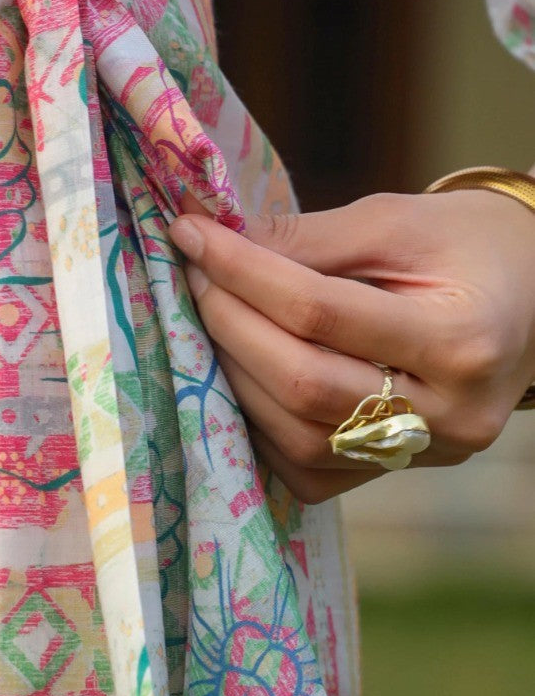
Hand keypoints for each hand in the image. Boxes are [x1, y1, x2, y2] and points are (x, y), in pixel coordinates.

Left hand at [168, 188, 534, 503]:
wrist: (528, 298)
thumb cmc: (467, 247)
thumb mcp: (397, 222)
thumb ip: (308, 239)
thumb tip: (215, 241)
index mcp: (462, 340)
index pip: (321, 311)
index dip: (244, 273)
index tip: (194, 234)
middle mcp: (450, 413)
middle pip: (303, 382)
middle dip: (230, 325)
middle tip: (194, 275)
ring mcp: (426, 454)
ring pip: (296, 435)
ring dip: (233, 375)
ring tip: (210, 316)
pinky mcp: (397, 473)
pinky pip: (306, 468)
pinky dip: (259, 422)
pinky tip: (241, 371)